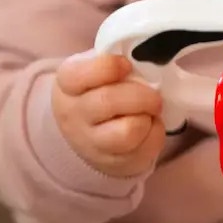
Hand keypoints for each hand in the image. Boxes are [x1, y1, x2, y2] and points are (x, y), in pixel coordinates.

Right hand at [52, 52, 166, 178]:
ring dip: (147, 117)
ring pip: (128, 131)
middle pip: (109, 101)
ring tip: (148, 111)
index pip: (80, 75)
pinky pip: (145, 147)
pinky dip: (156, 132)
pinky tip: (149, 125)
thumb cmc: (96, 92)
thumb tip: (145, 58)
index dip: (109, 66)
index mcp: (67, 85)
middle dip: (141, 94)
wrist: (85, 134)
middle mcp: (73, 115)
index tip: (126, 65)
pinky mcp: (114, 163)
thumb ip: (112, 62)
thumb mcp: (94, 71)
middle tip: (153, 93)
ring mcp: (91, 144)